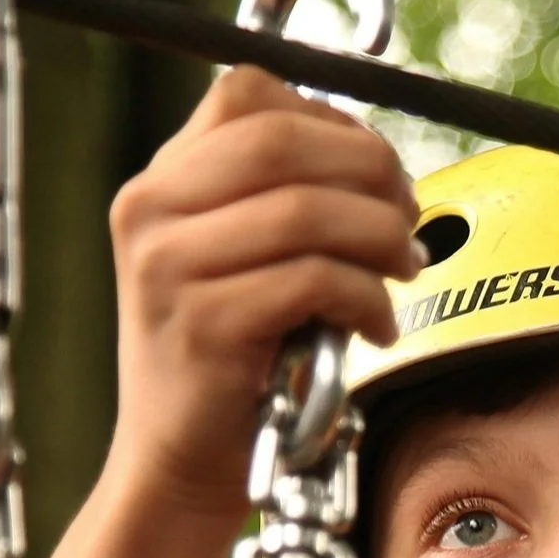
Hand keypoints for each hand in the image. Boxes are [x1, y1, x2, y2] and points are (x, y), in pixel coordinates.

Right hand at [106, 66, 421, 523]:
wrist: (177, 463)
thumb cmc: (229, 362)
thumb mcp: (236, 259)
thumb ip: (280, 200)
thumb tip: (379, 164)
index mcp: (159, 182)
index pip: (250, 94)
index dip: (333, 121)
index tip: (377, 171)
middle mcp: (150, 211)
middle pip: (284, 141)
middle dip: (370, 172)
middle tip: (409, 218)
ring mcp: (169, 267)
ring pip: (307, 210)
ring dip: (380, 238)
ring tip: (402, 272)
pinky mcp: (203, 323)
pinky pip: (313, 280)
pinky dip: (367, 299)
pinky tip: (376, 327)